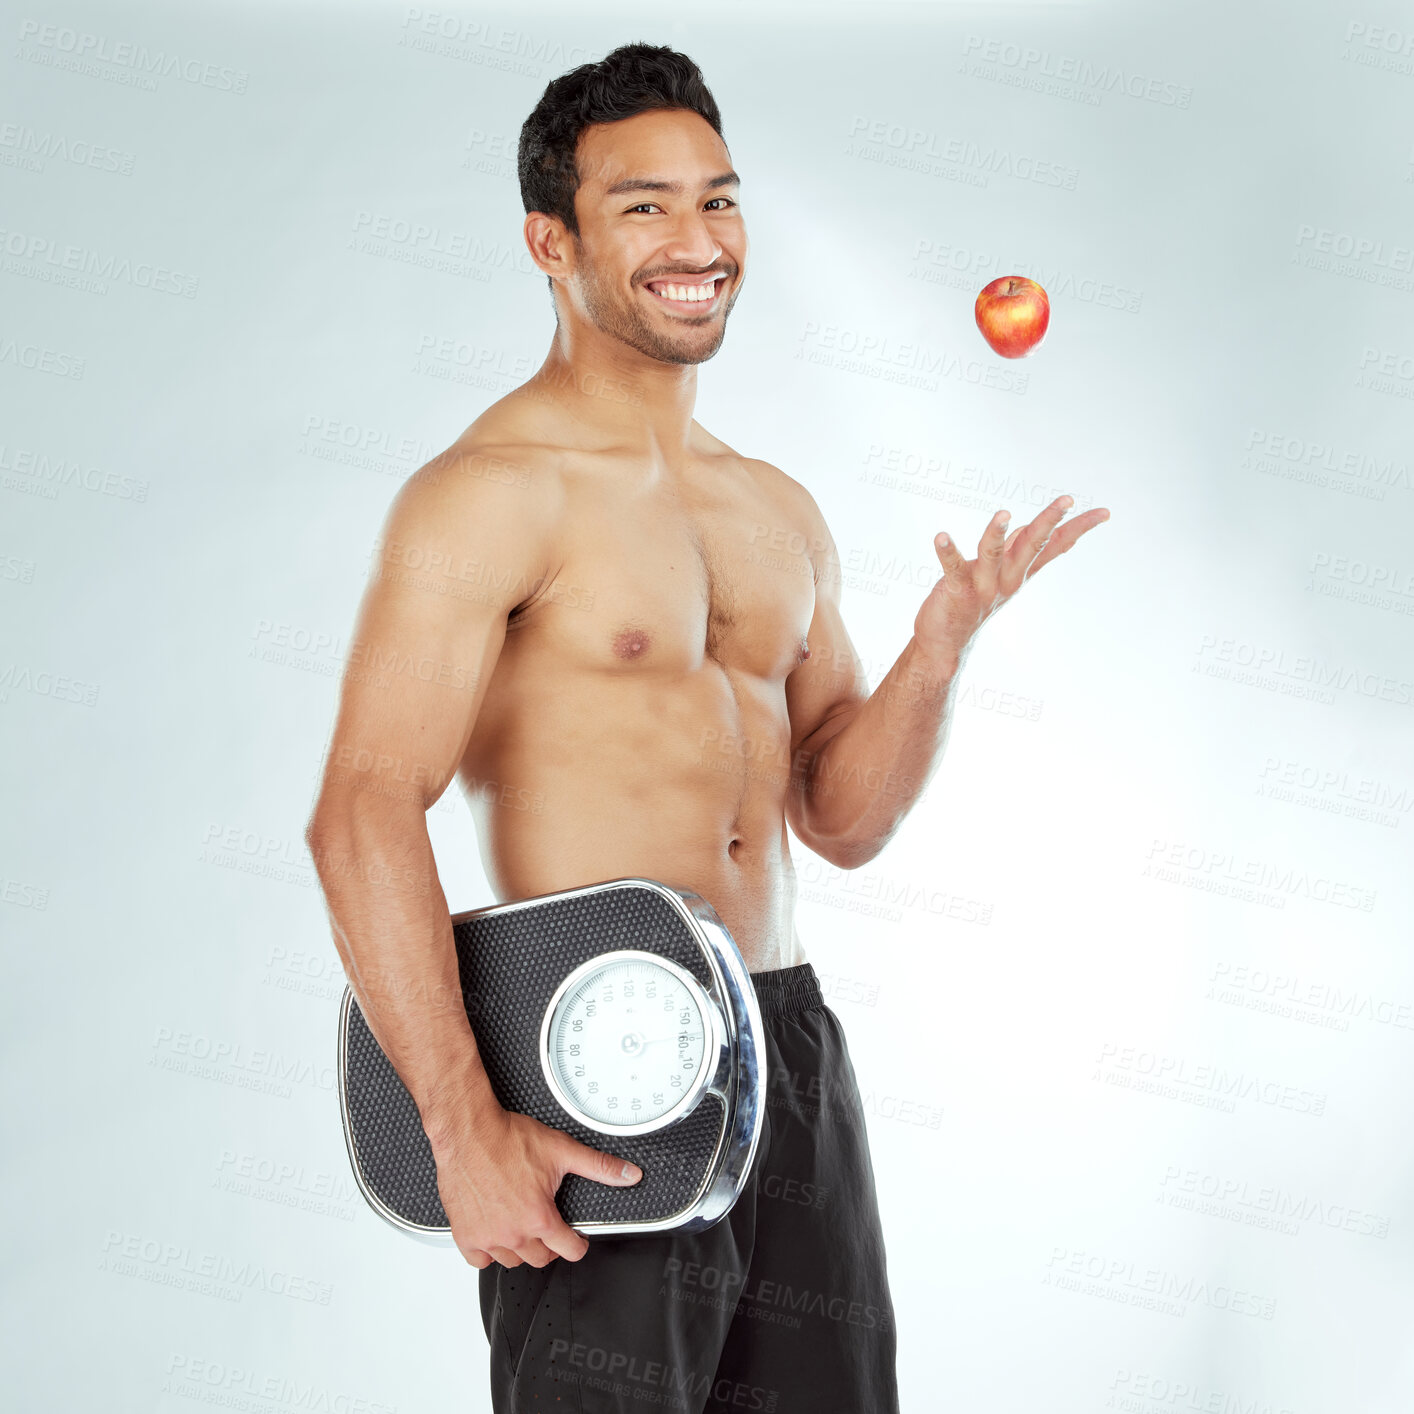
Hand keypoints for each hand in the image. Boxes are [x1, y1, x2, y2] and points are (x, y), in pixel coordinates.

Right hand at [430, 1107, 641, 1269]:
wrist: (469, 1133)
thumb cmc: (507, 1139)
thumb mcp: (562, 1149)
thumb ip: (599, 1166)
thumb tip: (628, 1174)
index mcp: (539, 1218)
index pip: (569, 1251)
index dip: (579, 1245)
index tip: (577, 1240)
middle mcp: (514, 1234)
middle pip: (541, 1259)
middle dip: (550, 1246)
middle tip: (550, 1229)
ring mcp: (488, 1238)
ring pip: (512, 1261)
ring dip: (521, 1250)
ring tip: (525, 1230)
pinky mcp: (465, 1235)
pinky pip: (479, 1260)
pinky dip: (488, 1252)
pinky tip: (494, 1235)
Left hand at [915, 495, 1108, 660]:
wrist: (946, 642)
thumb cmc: (973, 600)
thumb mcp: (1002, 574)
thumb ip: (1017, 551)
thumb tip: (1032, 530)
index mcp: (1021, 571)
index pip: (1056, 546)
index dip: (1079, 529)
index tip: (1104, 513)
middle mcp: (1008, 578)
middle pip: (1032, 545)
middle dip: (1049, 521)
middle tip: (1067, 500)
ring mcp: (984, 586)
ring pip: (993, 554)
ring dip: (997, 534)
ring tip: (1002, 514)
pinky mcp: (957, 591)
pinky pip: (953, 568)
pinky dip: (947, 552)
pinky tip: (941, 537)